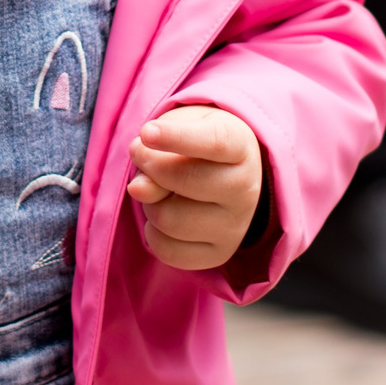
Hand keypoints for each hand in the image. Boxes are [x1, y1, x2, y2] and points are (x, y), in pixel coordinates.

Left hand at [126, 106, 267, 272]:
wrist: (221, 173)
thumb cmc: (194, 144)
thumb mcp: (178, 129)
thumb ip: (157, 150)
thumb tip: (139, 189)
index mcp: (241, 146)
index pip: (214, 142)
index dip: (176, 137)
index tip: (146, 132)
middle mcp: (246, 188)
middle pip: (185, 180)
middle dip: (151, 167)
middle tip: (142, 157)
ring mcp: (235, 226)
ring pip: (169, 219)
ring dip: (149, 202)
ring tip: (158, 190)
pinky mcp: (218, 255)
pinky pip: (167, 250)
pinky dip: (152, 232)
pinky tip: (164, 213)